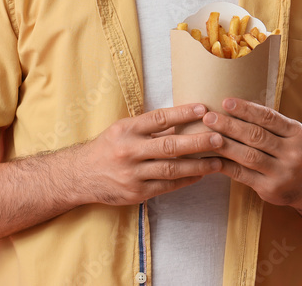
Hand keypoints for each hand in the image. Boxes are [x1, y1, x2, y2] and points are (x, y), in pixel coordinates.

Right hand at [77, 104, 223, 206]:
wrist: (81, 175)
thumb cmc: (107, 148)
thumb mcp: (122, 130)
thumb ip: (149, 128)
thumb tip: (182, 120)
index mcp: (126, 130)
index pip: (158, 119)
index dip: (182, 113)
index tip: (203, 108)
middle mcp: (129, 150)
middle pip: (169, 146)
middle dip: (197, 142)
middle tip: (220, 138)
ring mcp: (133, 173)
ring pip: (171, 169)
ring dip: (197, 165)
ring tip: (217, 161)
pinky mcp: (136, 192)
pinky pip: (166, 186)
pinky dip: (185, 180)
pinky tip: (200, 175)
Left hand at [204, 98, 301, 206]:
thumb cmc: (288, 151)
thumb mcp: (288, 134)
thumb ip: (267, 122)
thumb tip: (229, 104)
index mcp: (299, 134)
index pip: (269, 118)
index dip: (246, 109)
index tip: (225, 102)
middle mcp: (294, 154)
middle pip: (257, 136)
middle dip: (230, 126)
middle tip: (209, 117)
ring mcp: (283, 173)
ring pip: (248, 156)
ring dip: (225, 144)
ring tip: (206, 136)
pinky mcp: (270, 189)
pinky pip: (242, 174)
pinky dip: (224, 164)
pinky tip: (210, 157)